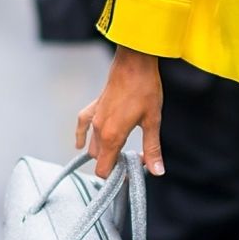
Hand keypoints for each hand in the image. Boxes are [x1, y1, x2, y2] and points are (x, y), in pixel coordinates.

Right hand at [75, 47, 164, 178]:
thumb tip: (157, 171)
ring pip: (93, 145)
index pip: (104, 169)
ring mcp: (94, 118)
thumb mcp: (153, 121)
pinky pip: (82, 125)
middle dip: (114, 164)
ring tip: (122, 150)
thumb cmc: (145, 89)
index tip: (133, 171)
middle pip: (99, 159)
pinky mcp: (94, 107)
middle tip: (133, 160)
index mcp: (112, 136)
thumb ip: (152, 148)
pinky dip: (82, 136)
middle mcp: (99, 129)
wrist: (134, 63)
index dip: (117, 176)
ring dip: (104, 152)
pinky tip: (81, 144)